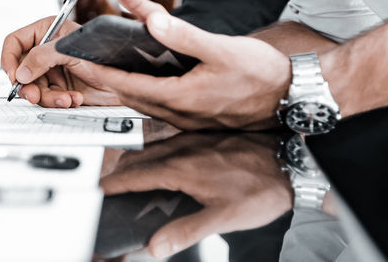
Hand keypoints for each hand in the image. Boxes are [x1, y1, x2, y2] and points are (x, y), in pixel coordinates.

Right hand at [0, 16, 119, 107]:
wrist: (124, 77)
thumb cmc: (104, 53)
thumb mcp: (70, 51)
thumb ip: (42, 57)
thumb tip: (21, 71)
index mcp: (46, 31)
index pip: (14, 42)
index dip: (9, 59)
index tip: (13, 75)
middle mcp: (46, 51)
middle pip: (21, 70)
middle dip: (29, 86)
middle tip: (35, 95)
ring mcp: (52, 70)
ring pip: (33, 88)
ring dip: (48, 97)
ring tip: (65, 98)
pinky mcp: (60, 88)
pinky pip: (47, 98)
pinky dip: (59, 101)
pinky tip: (73, 98)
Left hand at [14, 0, 291, 128]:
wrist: (294, 97)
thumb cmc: (263, 74)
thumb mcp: (222, 47)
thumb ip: (182, 35)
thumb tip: (149, 21)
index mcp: (181, 98)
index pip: (124, 83)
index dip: (94, 70)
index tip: (70, 59)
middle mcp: (179, 112)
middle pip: (126, 94)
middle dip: (96, 77)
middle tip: (72, 60)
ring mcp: (187, 115)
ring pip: (140, 98)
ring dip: (115, 82)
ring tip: (92, 65)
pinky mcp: (196, 111)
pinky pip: (156, 99)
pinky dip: (138, 85)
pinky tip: (134, 74)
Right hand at [100, 131, 292, 257]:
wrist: (290, 161)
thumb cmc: (262, 188)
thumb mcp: (224, 218)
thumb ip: (185, 231)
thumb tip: (154, 248)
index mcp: (181, 167)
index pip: (135, 175)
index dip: (112, 184)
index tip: (97, 190)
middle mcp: (183, 149)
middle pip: (138, 159)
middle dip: (119, 173)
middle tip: (107, 187)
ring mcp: (194, 141)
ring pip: (154, 149)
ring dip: (137, 162)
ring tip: (129, 177)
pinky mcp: (205, 139)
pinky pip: (170, 144)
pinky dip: (156, 154)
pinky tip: (164, 165)